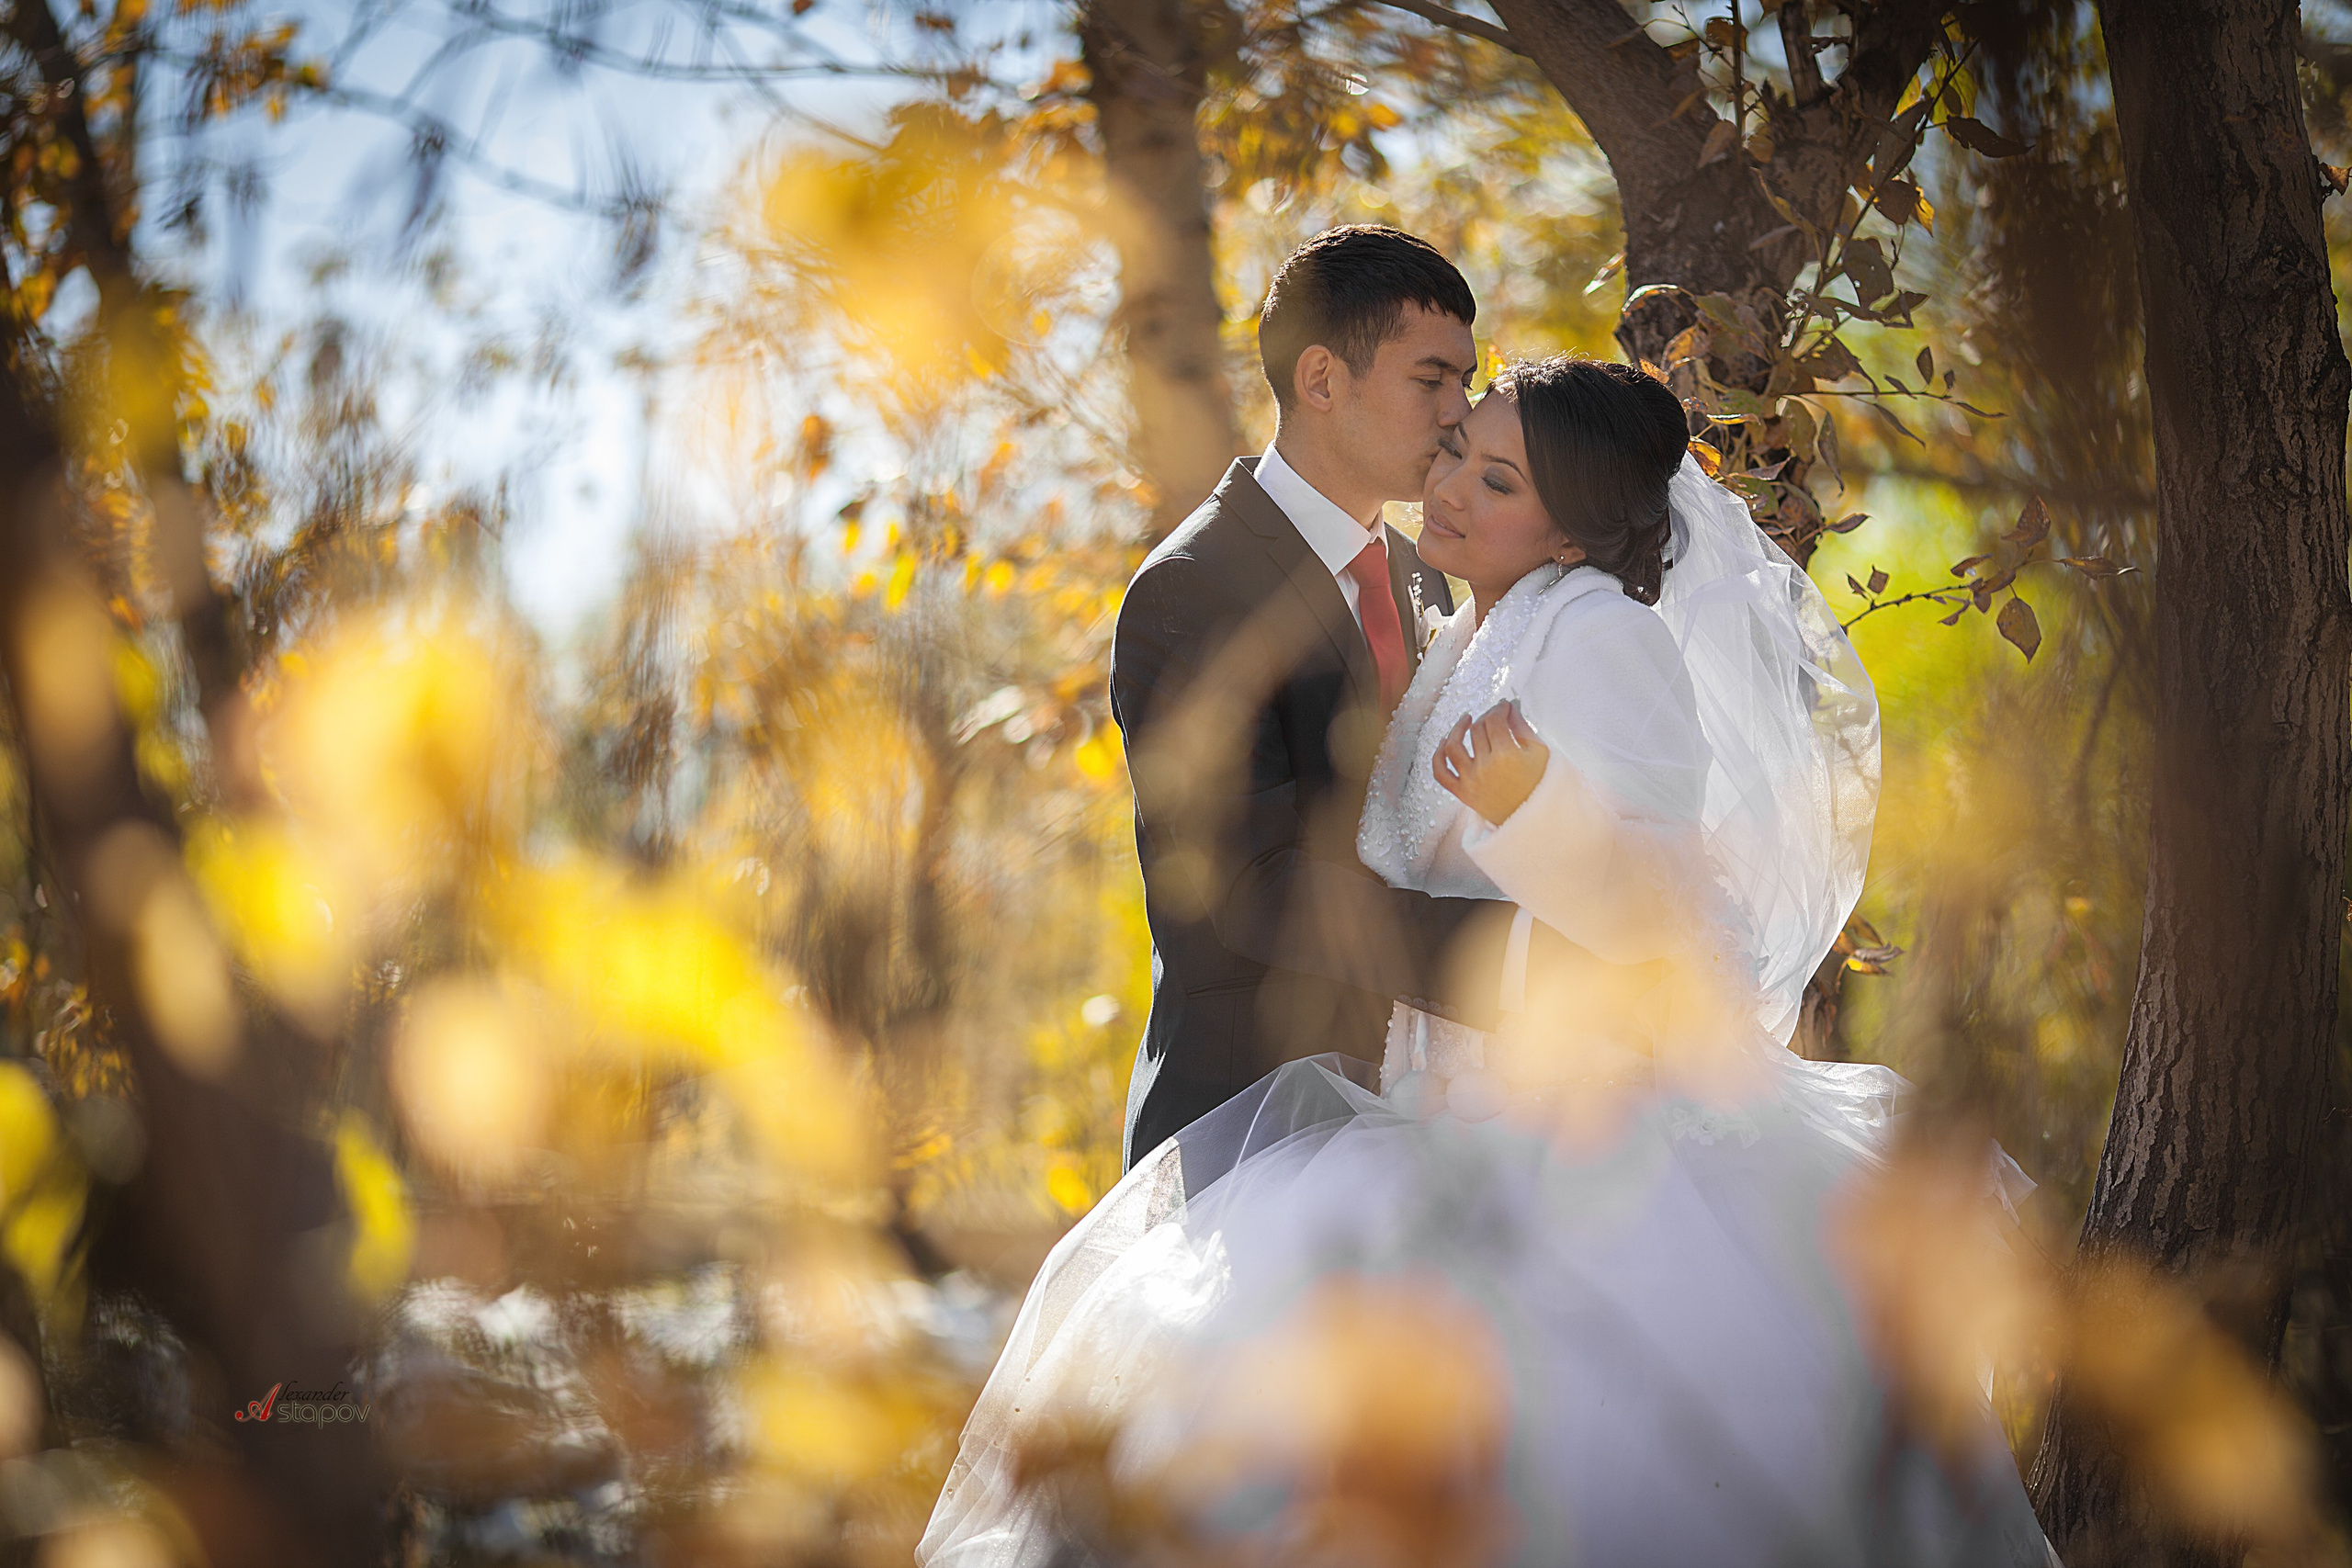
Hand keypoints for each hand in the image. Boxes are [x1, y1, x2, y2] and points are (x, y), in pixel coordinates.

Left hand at [1433, 701, 1548, 823]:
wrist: (1536, 819)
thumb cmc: (1541, 785)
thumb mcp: (1538, 752)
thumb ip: (1521, 726)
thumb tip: (1508, 708)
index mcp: (1507, 756)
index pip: (1494, 721)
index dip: (1498, 709)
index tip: (1503, 707)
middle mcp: (1485, 768)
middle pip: (1476, 730)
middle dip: (1485, 717)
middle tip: (1493, 716)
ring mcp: (1471, 781)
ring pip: (1453, 746)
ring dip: (1457, 729)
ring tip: (1466, 721)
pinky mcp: (1463, 794)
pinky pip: (1441, 773)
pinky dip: (1438, 756)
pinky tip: (1444, 743)